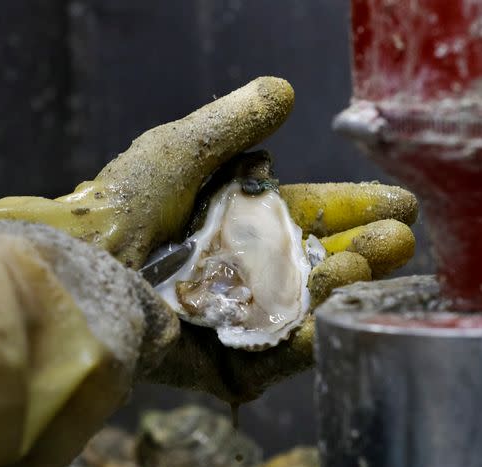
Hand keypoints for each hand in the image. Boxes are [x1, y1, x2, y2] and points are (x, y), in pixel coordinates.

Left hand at [0, 77, 417, 404]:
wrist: (80, 267)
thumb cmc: (123, 203)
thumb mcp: (182, 150)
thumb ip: (234, 123)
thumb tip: (283, 90)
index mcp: (234, 222)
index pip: (307, 215)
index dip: (352, 208)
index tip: (398, 202)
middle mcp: (239, 270)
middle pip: (315, 264)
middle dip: (363, 251)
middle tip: (401, 239)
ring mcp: (234, 318)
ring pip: (304, 307)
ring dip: (342, 287)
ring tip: (372, 262)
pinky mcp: (223, 362)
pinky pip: (276, 354)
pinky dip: (307, 338)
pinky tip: (336, 317)